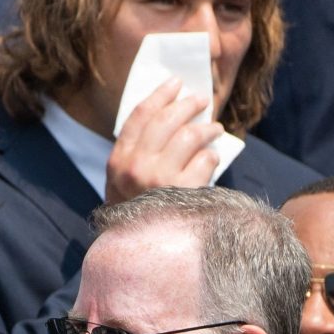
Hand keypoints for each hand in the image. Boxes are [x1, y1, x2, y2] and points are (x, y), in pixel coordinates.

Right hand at [104, 80, 224, 204]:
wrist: (140, 251)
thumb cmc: (136, 211)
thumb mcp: (123, 181)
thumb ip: (137, 151)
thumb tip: (170, 114)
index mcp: (118, 160)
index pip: (140, 115)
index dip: (160, 94)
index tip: (175, 82)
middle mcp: (137, 168)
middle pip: (167, 120)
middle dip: (188, 105)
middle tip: (201, 101)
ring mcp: (160, 181)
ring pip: (190, 136)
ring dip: (207, 128)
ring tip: (215, 129)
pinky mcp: (184, 194)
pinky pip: (205, 161)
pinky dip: (212, 155)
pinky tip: (213, 156)